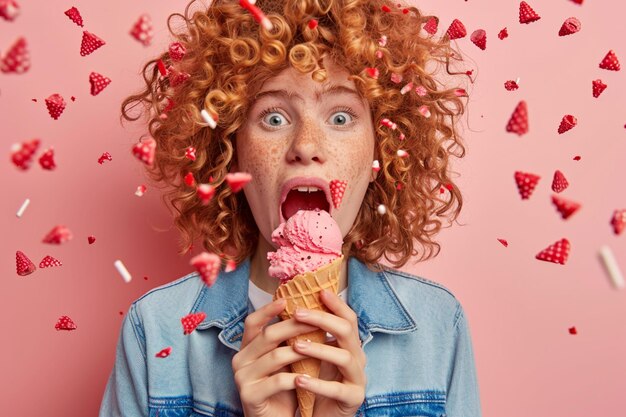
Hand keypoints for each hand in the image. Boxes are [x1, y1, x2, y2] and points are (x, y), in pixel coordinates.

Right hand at [232, 298, 320, 416]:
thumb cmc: (282, 388)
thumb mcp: (284, 361)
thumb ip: (288, 340)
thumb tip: (309, 312)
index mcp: (247, 347)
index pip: (252, 322)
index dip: (268, 310)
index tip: (287, 299)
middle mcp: (240, 359)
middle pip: (268, 335)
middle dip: (294, 327)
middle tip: (317, 321)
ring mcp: (242, 377)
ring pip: (275, 356)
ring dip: (300, 352)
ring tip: (319, 348)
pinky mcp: (249, 395)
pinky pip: (277, 381)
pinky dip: (295, 378)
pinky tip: (309, 377)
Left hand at [292, 289, 366, 416]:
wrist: (325, 416)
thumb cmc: (319, 383)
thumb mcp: (318, 356)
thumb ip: (315, 335)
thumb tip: (299, 306)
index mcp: (351, 346)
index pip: (348, 318)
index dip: (336, 304)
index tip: (319, 291)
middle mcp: (358, 359)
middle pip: (347, 331)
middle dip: (322, 319)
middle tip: (298, 313)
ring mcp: (358, 379)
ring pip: (344, 357)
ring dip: (319, 349)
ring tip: (295, 346)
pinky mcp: (353, 399)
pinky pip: (337, 389)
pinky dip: (317, 384)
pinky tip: (299, 380)